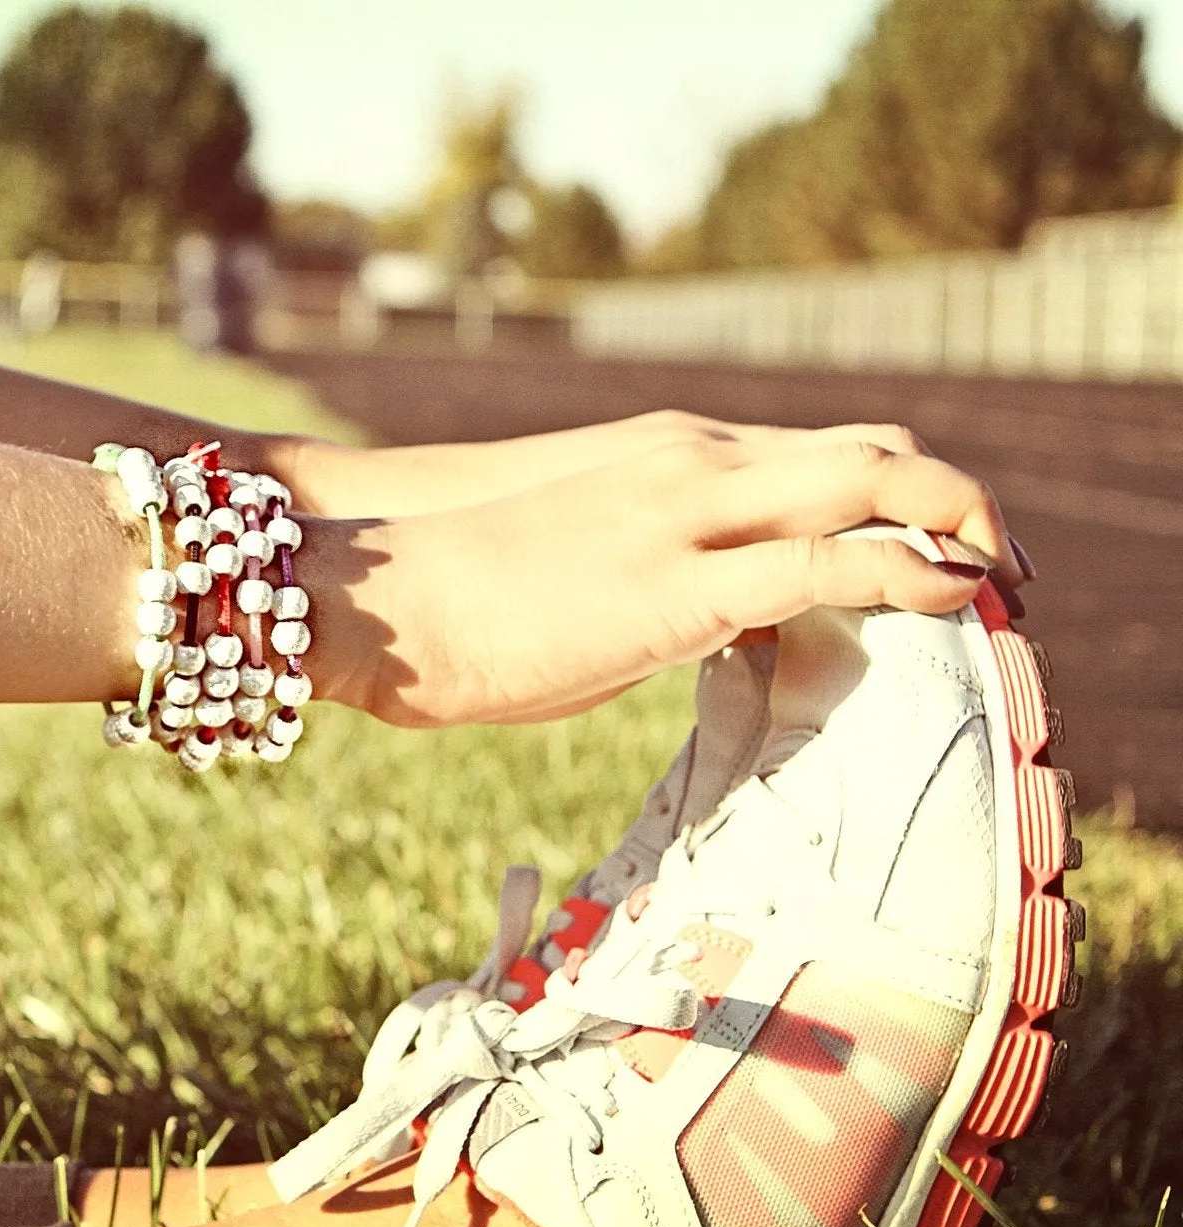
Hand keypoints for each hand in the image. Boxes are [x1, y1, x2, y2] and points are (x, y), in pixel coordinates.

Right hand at [283, 411, 1027, 587]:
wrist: (380, 597)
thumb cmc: (458, 595)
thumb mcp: (580, 561)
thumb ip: (663, 574)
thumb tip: (718, 620)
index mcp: (665, 456)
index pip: (821, 452)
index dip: (900, 495)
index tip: (938, 553)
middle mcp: (694, 460)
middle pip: (873, 451)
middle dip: (954, 502)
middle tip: (996, 567)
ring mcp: (692, 512)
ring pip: (875, 484)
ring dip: (957, 529)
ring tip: (1001, 587)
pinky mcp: (684, 584)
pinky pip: (834, 564)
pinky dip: (914, 574)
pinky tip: (954, 597)